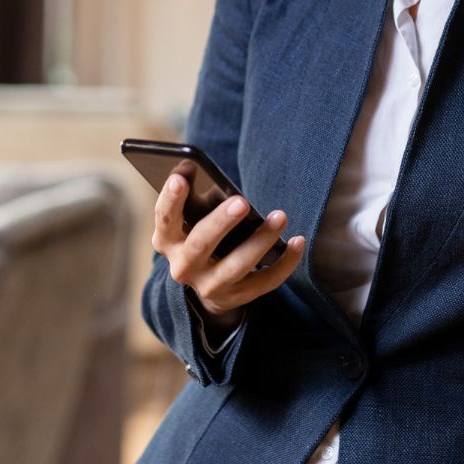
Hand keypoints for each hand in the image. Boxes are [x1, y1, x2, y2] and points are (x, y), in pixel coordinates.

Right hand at [152, 173, 304, 330]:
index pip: (165, 220)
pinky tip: (298, 242)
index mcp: (167, 242)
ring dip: (260, 240)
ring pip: (236, 266)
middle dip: (221, 222)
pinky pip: (265, 282)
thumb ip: (189, 196)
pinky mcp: (237, 297)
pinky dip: (284, 263)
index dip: (171, 199)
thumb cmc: (198, 237)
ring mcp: (210, 286)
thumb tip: (191, 166)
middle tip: (241, 202)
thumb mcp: (187, 221)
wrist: (206, 285)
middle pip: (200, 245)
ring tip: (280, 216)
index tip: (180, 178)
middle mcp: (184, 267)